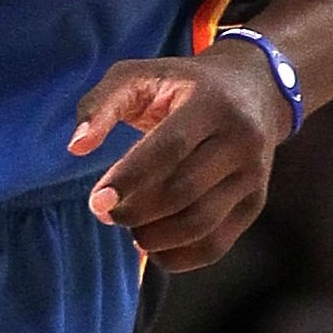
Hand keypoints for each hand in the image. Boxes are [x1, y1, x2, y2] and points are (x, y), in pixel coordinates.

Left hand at [70, 41, 290, 269]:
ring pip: (199, 224)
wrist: (256, 91)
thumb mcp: (139, 76)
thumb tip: (77, 146)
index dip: (129, 179)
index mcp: (211, 103)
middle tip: (105, 213)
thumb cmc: (183, 84)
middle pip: (183, 192)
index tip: (97, 200)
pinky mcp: (256, 203)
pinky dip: (178, 257)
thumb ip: (101, 104)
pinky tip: (153, 245)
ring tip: (130, 227)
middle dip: (135, 212)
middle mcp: (241, 139)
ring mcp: (253, 175)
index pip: (169, 148)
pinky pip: (216, 245)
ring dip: (154, 237)